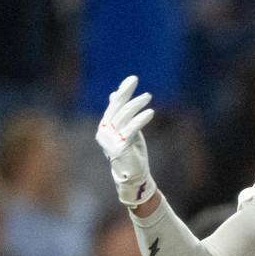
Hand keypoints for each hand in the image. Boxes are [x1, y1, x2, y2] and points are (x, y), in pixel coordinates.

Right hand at [96, 76, 156, 206]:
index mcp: (104, 127)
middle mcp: (104, 132)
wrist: (132, 176)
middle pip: (116, 108)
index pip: (113, 105)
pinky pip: (131, 129)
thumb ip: (121, 114)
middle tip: (135, 80)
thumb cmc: (131, 152)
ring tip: (148, 97)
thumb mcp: (126, 130)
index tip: (132, 79)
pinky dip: (141, 119)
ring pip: (123, 116)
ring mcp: (110, 140)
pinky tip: (150, 112)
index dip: (123, 91)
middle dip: (126, 93)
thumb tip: (115, 94)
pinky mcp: (120, 147)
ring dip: (136, 104)